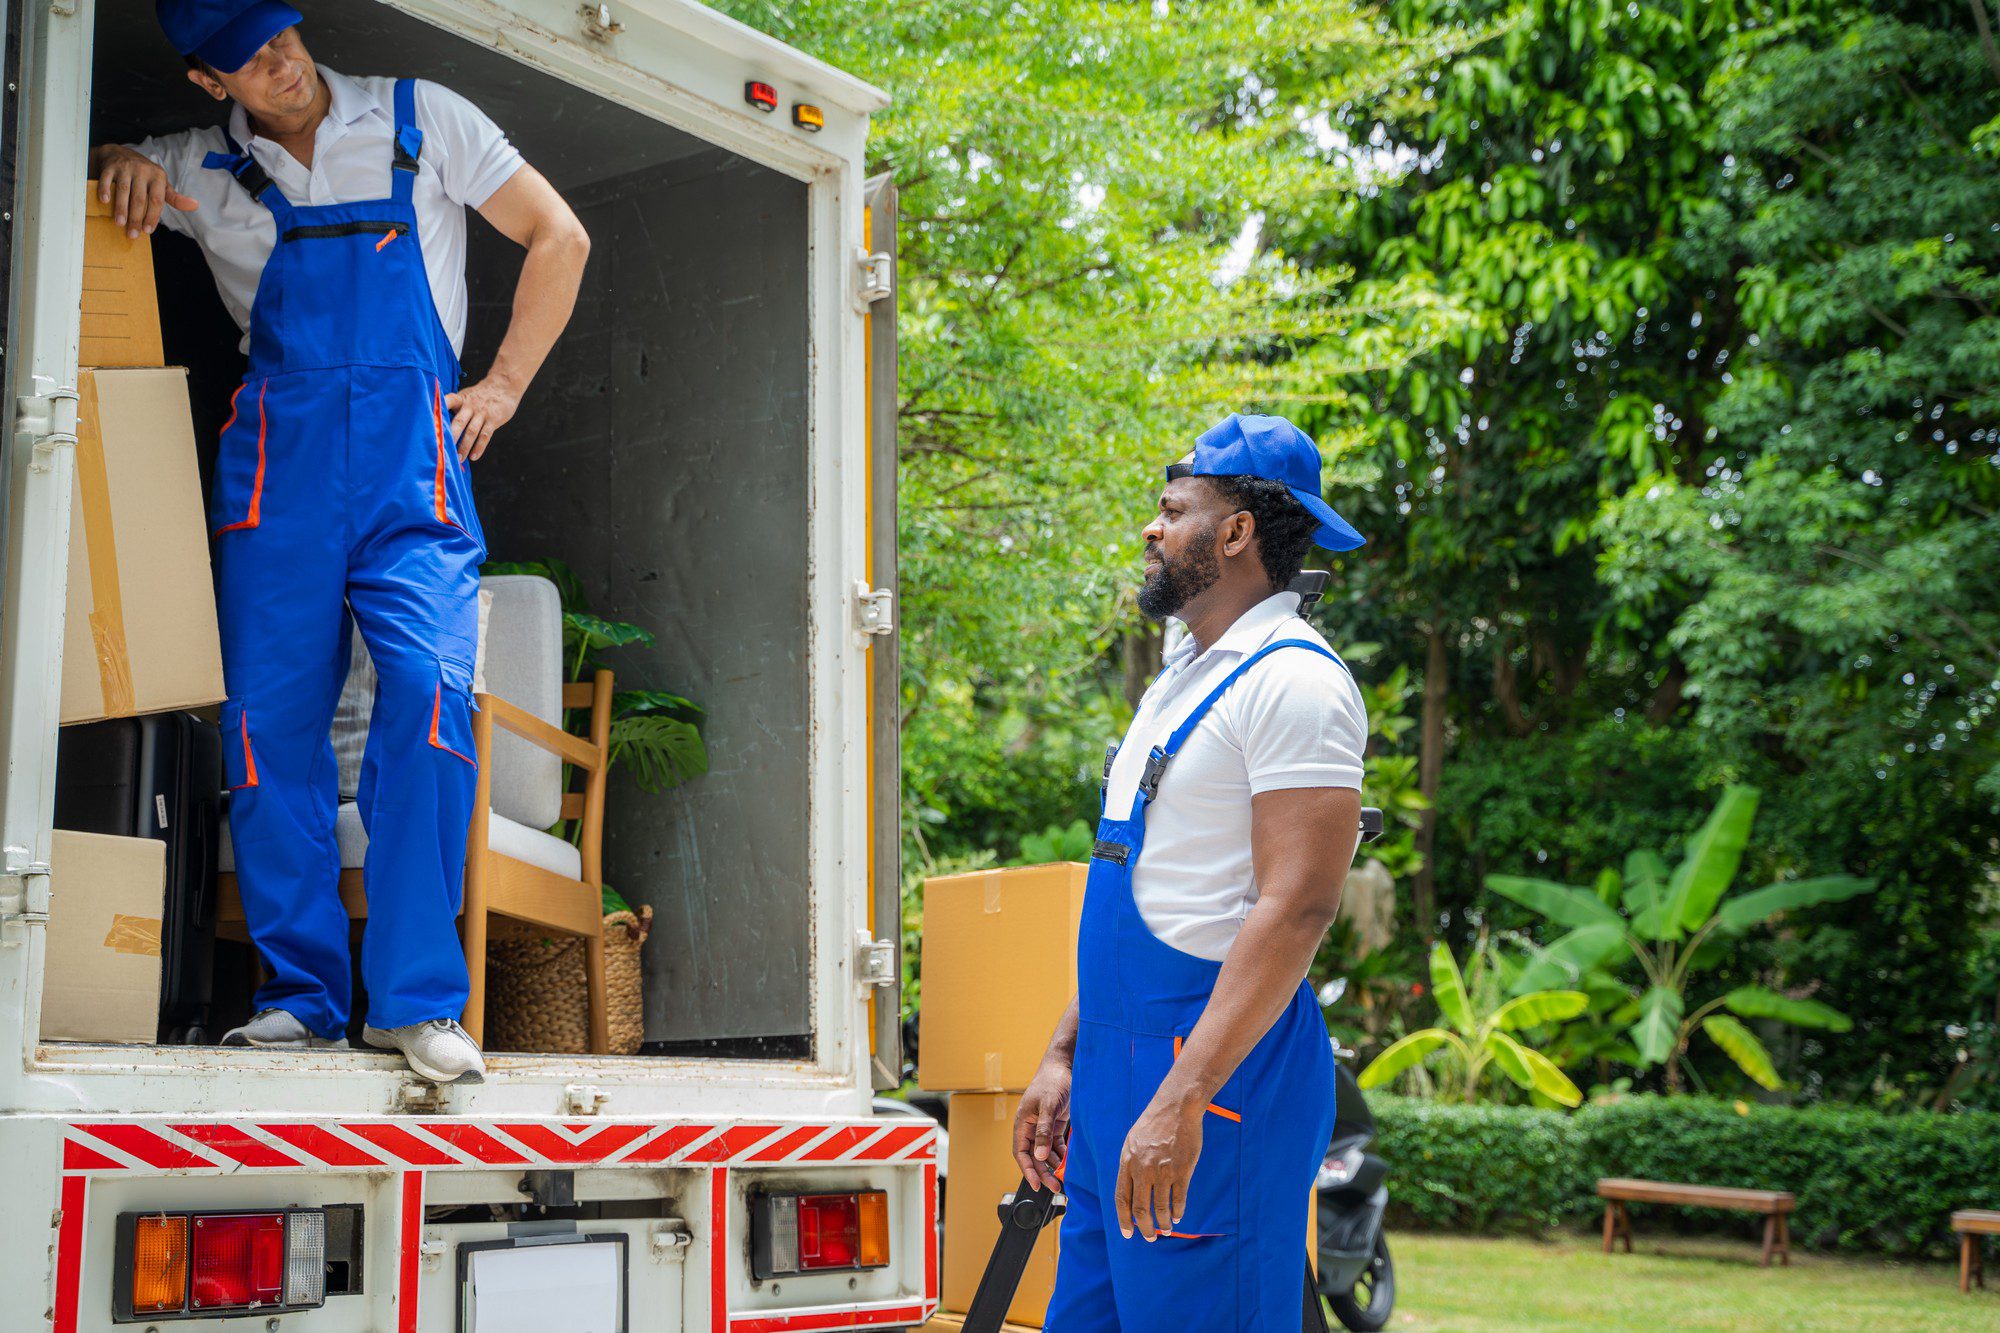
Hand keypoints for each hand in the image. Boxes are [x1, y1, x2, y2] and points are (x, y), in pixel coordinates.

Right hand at [96, 146, 197, 238]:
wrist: (120, 154)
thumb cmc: (145, 175)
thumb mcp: (161, 184)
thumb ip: (174, 198)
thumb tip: (194, 205)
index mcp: (158, 177)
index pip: (157, 200)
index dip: (152, 216)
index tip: (147, 231)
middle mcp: (143, 170)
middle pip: (140, 198)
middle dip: (136, 217)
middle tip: (132, 234)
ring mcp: (126, 168)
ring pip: (123, 190)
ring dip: (121, 208)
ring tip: (120, 223)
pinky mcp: (111, 166)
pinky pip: (107, 179)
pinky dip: (105, 190)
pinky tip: (104, 201)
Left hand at [443, 375, 521, 460]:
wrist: (504, 386)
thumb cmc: (481, 394)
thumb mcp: (466, 396)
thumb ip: (455, 408)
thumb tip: (440, 424)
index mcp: (460, 399)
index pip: (447, 402)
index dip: (439, 409)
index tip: (431, 420)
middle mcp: (470, 406)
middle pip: (459, 421)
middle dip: (451, 436)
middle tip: (443, 450)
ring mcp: (482, 413)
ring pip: (472, 431)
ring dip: (464, 446)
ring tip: (459, 459)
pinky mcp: (493, 420)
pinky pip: (485, 435)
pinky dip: (479, 447)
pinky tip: (474, 456)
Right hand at [1011, 1057, 1072, 1192]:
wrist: (1065, 1066)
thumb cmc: (1053, 1082)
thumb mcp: (1048, 1107)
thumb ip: (1044, 1132)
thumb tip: (1039, 1156)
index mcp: (1023, 1124)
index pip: (1021, 1153)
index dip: (1028, 1170)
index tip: (1037, 1185)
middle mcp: (1031, 1128)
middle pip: (1034, 1157)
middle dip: (1044, 1172)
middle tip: (1055, 1187)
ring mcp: (1043, 1126)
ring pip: (1045, 1153)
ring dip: (1053, 1165)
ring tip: (1063, 1179)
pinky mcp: (1055, 1124)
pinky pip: (1055, 1145)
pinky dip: (1061, 1155)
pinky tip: (1067, 1163)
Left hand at [1115, 1092, 1202, 1241]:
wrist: (1176, 1107)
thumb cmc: (1154, 1123)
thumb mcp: (1132, 1141)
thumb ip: (1130, 1164)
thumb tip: (1130, 1188)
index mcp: (1127, 1162)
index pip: (1122, 1198)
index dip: (1124, 1219)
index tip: (1128, 1233)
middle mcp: (1143, 1169)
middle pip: (1141, 1208)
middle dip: (1145, 1228)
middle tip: (1150, 1237)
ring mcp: (1163, 1171)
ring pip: (1160, 1207)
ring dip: (1163, 1223)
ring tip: (1167, 1230)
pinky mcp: (1182, 1170)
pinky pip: (1179, 1198)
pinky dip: (1178, 1211)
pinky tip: (1178, 1216)